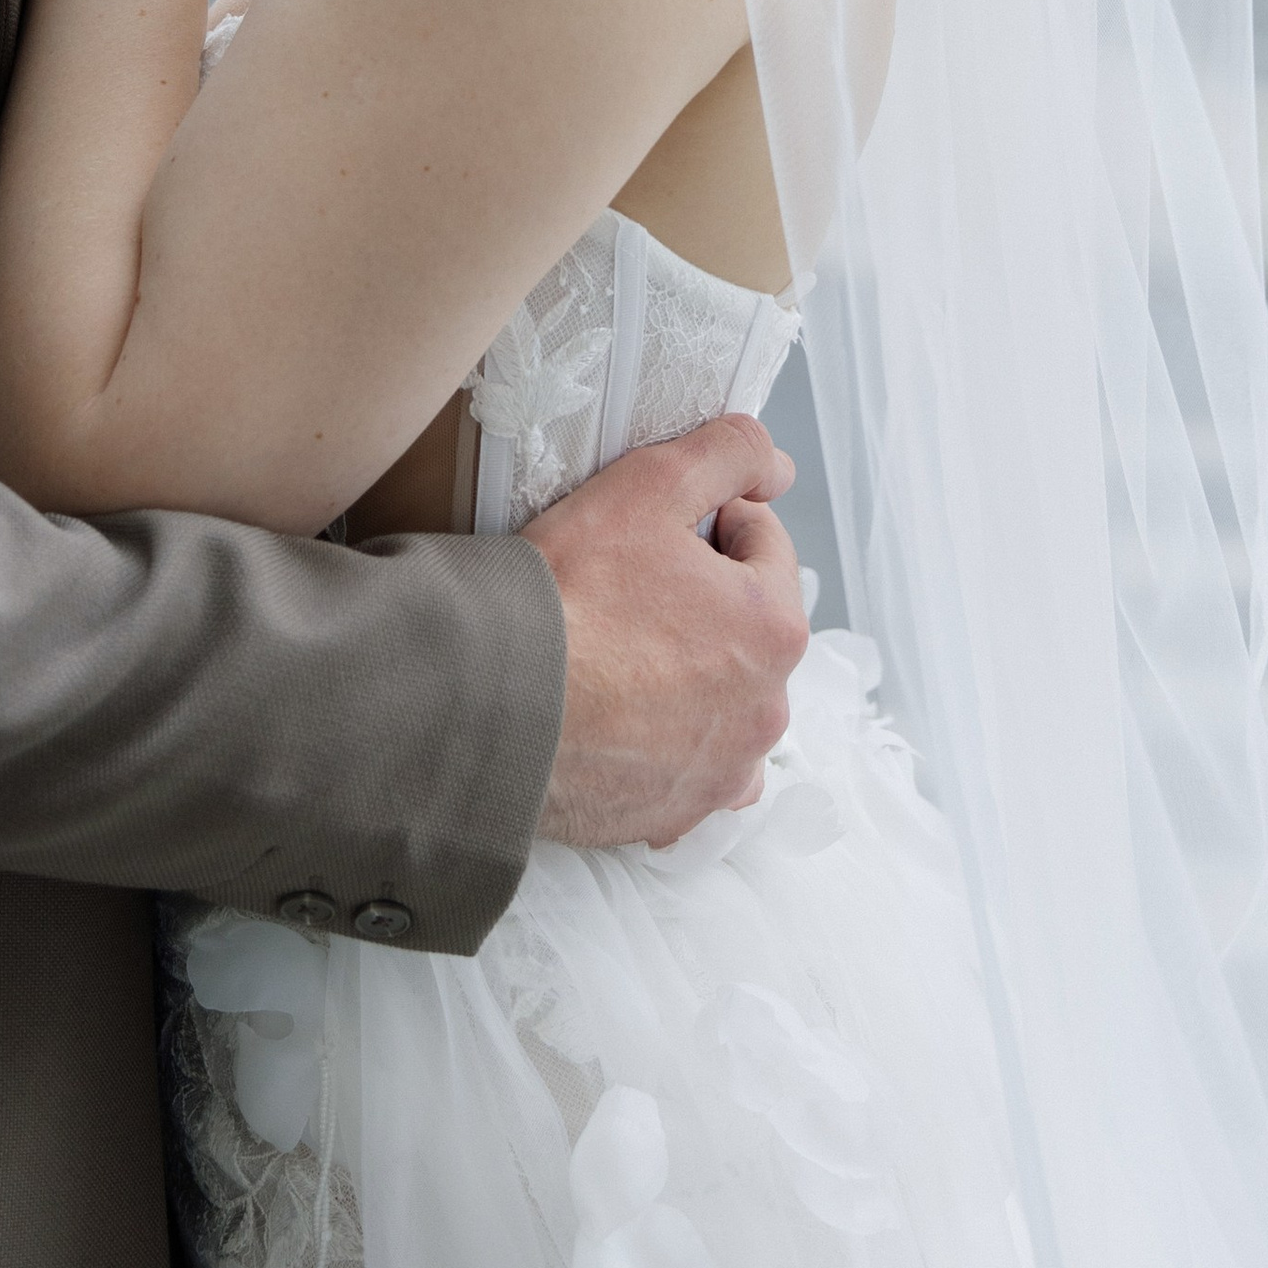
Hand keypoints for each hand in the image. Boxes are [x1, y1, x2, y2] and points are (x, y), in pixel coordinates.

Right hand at [525, 415, 806, 848]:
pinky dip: (667, 746)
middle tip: (627, 591)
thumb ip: (728, 454)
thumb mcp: (649, 486)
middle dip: (702, 602)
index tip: (654, 532)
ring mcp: (722, 770)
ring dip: (693, 678)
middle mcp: (767, 710)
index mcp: (775, 627)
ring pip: (724, 701)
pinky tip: (621, 722)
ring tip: (619, 657)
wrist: (492, 703)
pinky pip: (690, 769)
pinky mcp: (676, 813)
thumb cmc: (568, 597)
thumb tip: (774, 464)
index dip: (708, 521)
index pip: (762, 543)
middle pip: (746, 626)